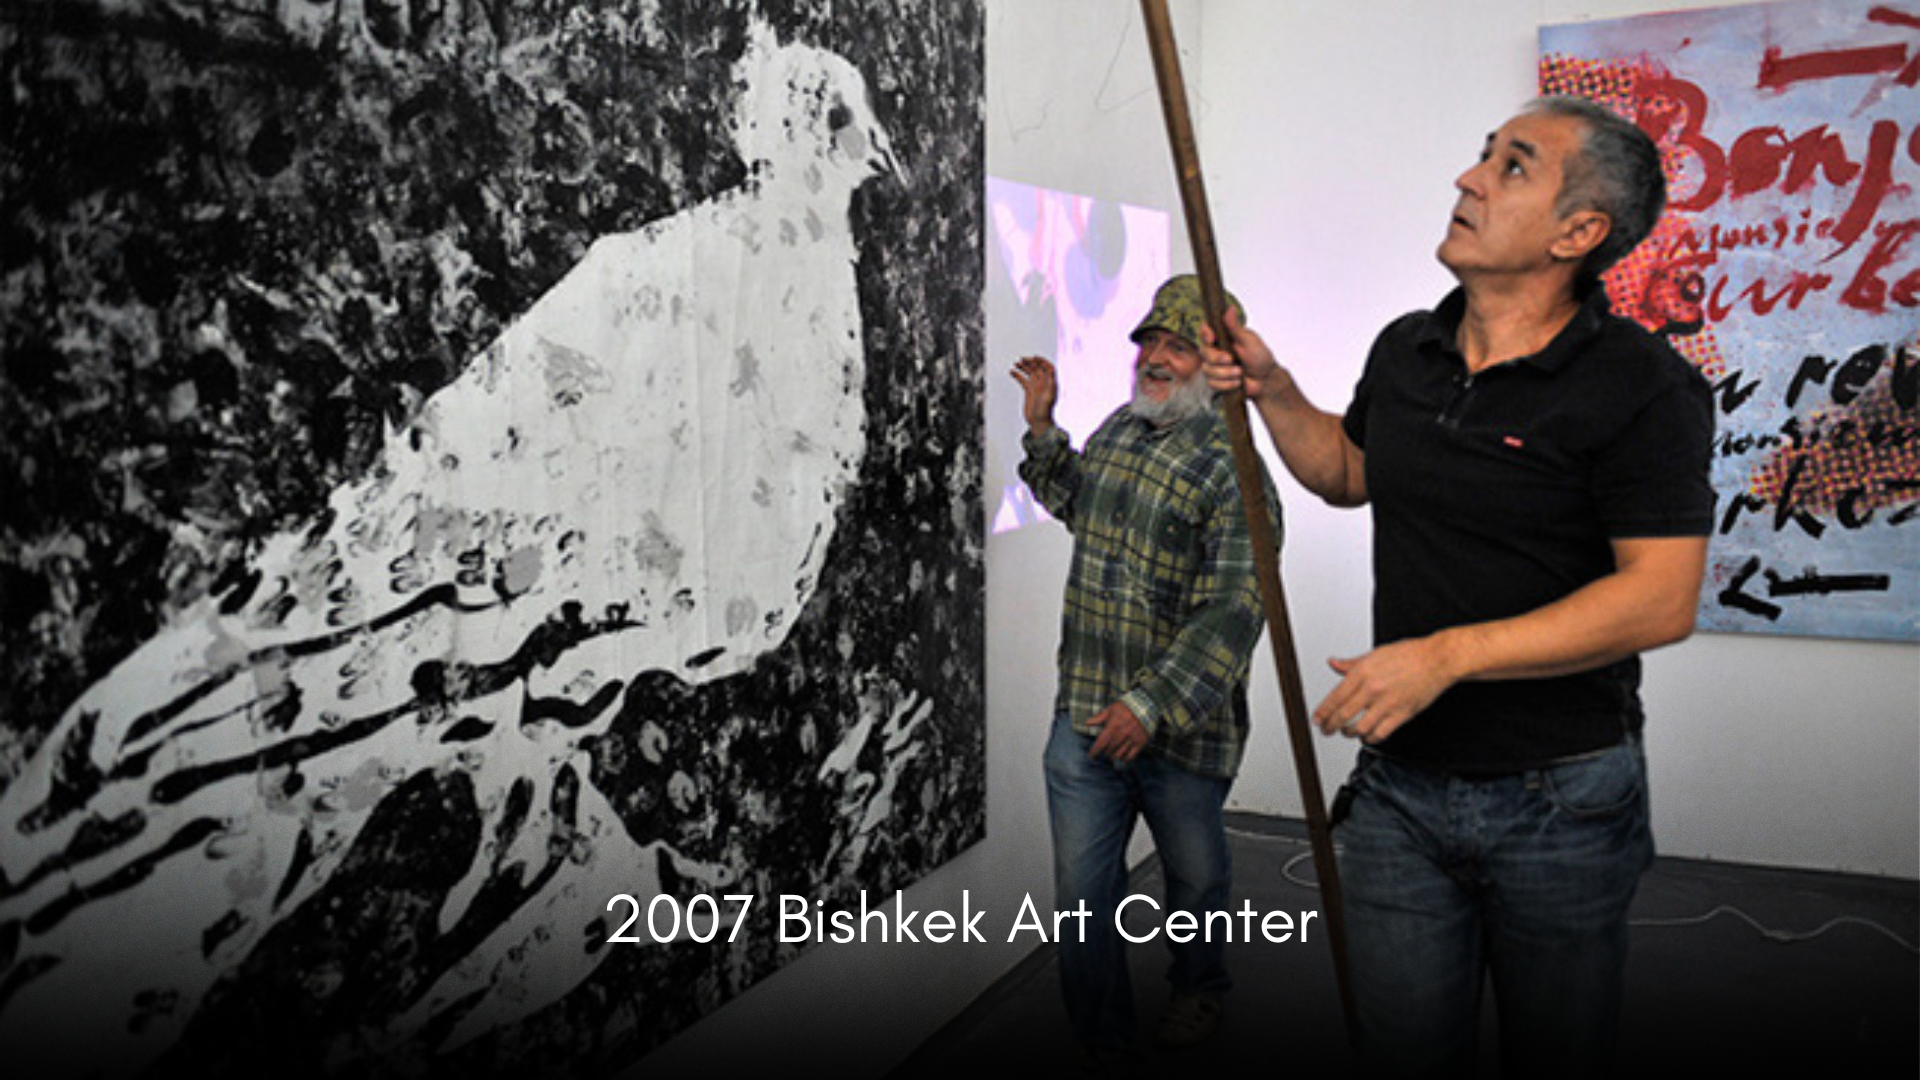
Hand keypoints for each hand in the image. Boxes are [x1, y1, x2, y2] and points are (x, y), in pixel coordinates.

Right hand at [1010, 356, 1058, 434]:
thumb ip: (1050, 383)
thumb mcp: (1049, 396)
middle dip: (1031, 363)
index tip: (1034, 357)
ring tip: (1017, 363)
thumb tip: (1052, 369)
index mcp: (1050, 383)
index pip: (1048, 368)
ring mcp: (1036, 387)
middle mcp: (1044, 383)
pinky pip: (1023, 380)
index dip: (1042, 361)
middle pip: (1038, 369)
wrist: (1039, 422)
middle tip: (1022, 359)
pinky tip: (1012, 372)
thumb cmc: (1045, 411)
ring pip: (1030, 373)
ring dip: (1024, 367)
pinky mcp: (1029, 391)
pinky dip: (1018, 375)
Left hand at [1086, 701, 1149, 763]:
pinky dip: (1125, 759)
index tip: (1091, 756)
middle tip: (1104, 752)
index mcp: (1113, 725)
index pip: (1101, 742)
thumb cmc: (1126, 706)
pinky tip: (1122, 760)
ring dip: (1114, 756)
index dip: (1095, 751)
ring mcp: (1132, 738)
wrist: (1146, 704)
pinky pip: (1131, 755)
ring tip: (1112, 755)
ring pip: (1119, 754)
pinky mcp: (1140, 742)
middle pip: (1109, 749)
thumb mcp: (1111, 709)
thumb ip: (1099, 717)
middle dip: (1105, 753)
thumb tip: (1087, 723)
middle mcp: (1121, 734)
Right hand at [1200, 307, 1281, 399]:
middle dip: (1217, 358)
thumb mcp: (1249, 340)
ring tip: (1240, 373)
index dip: (1204, 333)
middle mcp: (1216, 351)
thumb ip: (1235, 327)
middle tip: (1231, 359)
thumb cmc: (1260, 357)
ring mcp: (1214, 367)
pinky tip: (1237, 382)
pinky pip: (1212, 383)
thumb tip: (1230, 308)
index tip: (1211, 337)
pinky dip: (1227, 384)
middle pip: (1203, 352)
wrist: (1265, 380)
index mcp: (1223, 338)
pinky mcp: (1216, 381)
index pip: (1205, 332)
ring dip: (1225, 373)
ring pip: (1207, 370)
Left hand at [1312, 637, 1458, 742]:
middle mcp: (1372, 689)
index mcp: (1363, 672)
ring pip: (1360, 728)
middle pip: (1343, 715)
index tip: (1317, 719)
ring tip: (1346, 732)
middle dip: (1331, 726)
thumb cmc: (1409, 654)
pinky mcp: (1402, 714)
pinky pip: (1380, 733)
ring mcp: (1387, 703)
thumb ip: (1351, 663)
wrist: (1436, 660)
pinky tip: (1367, 737)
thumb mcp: (1375, 654)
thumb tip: (1334, 664)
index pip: (1335, 697)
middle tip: (1326, 730)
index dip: (1323, 712)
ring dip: (1349, 733)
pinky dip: (1370, 738)